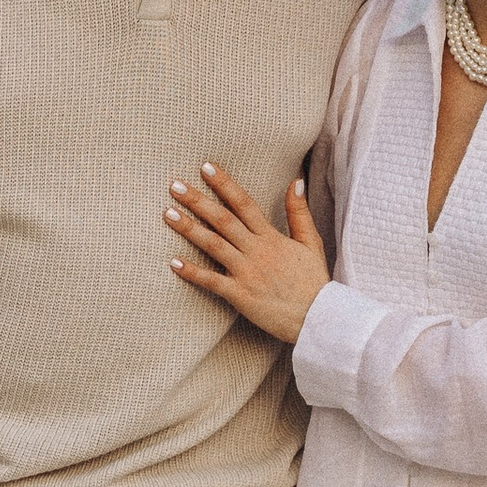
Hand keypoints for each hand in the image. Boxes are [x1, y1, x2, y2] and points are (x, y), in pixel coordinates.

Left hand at [165, 164, 329, 345]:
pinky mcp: (240, 295)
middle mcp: (256, 251)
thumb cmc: (313, 282)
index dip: (224, 184)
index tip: (206, 167)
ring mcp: (247, 273)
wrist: (318, 319)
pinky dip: (192, 272)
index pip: (244, 204)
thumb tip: (295, 181)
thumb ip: (299, 212)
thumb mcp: (311, 243)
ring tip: (168, 214)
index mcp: (272, 237)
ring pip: (213, 245)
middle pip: (222, 220)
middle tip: (175, 185)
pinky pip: (211, 282)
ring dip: (189, 229)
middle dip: (198, 201)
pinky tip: (174, 262)